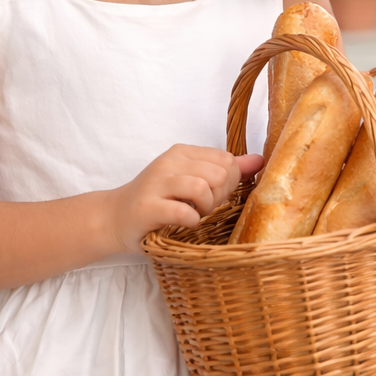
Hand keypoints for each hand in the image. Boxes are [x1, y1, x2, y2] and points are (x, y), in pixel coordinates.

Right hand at [107, 146, 263, 252]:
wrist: (116, 217)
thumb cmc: (158, 201)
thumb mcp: (191, 180)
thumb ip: (225, 170)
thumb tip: (259, 160)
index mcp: (182, 152)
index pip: (226, 160)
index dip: (228, 183)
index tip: (213, 196)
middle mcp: (169, 162)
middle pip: (218, 173)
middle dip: (219, 196)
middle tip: (204, 209)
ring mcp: (156, 184)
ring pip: (202, 187)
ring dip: (205, 208)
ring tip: (195, 215)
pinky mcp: (147, 207)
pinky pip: (183, 211)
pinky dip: (191, 221)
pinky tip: (184, 223)